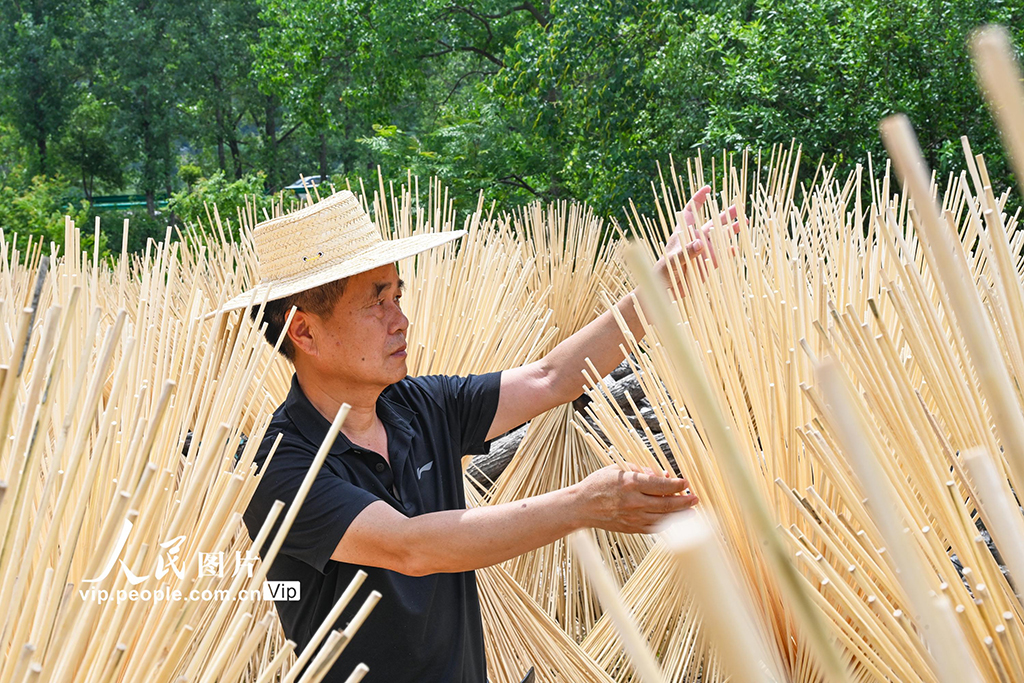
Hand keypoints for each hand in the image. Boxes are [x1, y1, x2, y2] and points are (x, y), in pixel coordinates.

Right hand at [573, 464, 697, 533]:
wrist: (581, 507)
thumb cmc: (598, 484)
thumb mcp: (618, 469)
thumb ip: (641, 471)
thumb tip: (662, 475)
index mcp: (631, 483)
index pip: (662, 485)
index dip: (678, 484)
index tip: (686, 483)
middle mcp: (634, 501)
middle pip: (667, 504)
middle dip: (685, 502)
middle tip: (695, 499)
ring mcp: (633, 517)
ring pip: (663, 518)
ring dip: (680, 516)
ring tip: (691, 512)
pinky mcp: (631, 528)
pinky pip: (654, 528)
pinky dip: (666, 525)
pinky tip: (674, 521)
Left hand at [657, 185, 738, 283]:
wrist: (666, 289)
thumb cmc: (662, 271)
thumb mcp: (673, 259)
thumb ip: (686, 251)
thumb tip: (701, 243)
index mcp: (683, 232)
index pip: (691, 211)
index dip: (698, 199)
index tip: (708, 189)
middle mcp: (695, 239)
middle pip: (712, 222)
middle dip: (725, 214)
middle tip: (738, 206)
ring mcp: (703, 251)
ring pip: (720, 237)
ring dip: (731, 230)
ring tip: (745, 222)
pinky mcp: (709, 264)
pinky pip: (723, 255)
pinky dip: (730, 251)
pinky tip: (736, 248)